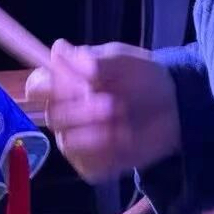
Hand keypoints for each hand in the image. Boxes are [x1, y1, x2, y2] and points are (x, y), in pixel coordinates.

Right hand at [25, 40, 181, 182]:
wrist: (176, 106)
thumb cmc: (144, 78)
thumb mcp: (123, 61)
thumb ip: (93, 60)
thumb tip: (58, 49)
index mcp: (65, 83)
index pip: (36, 87)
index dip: (48, 87)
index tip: (75, 86)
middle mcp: (64, 113)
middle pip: (52, 117)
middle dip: (81, 111)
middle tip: (112, 104)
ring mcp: (76, 141)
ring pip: (67, 143)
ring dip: (95, 133)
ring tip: (122, 121)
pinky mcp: (93, 164)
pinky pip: (86, 165)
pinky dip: (107, 153)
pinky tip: (124, 139)